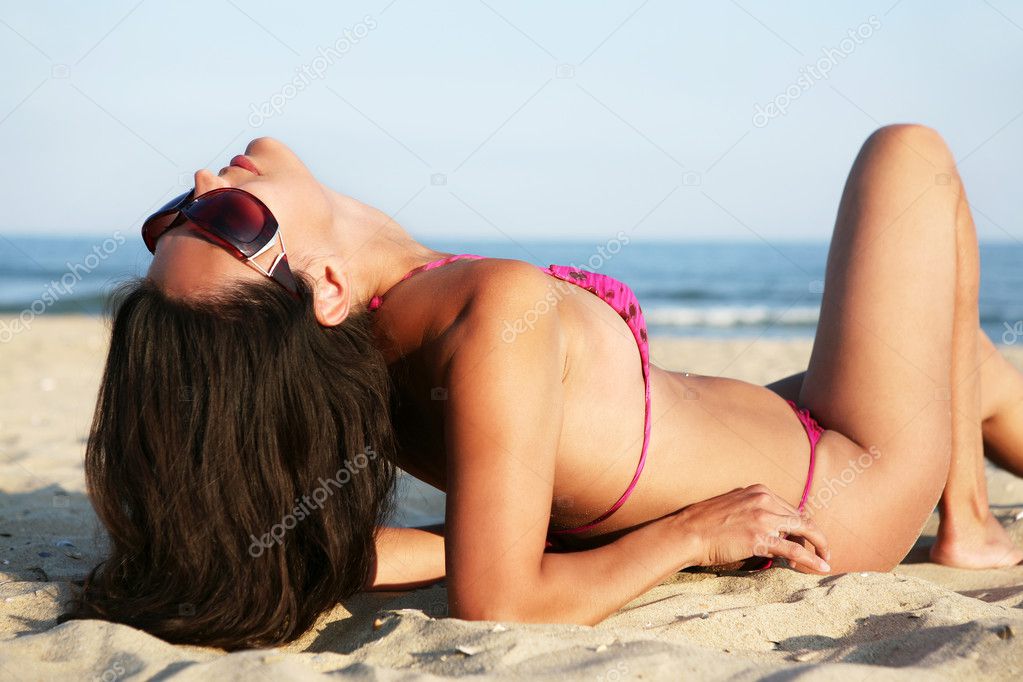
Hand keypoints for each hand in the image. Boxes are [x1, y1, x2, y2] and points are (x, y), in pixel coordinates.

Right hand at [672, 484, 830, 572]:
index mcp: (758, 491)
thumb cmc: (706, 523)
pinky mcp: (761, 538)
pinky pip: (795, 550)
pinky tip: (821, 567)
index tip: (806, 539)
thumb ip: (754, 512)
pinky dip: (812, 559)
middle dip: (815, 536)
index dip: (801, 526)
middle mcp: (764, 500)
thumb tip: (771, 531)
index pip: (790, 509)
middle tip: (823, 550)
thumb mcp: (734, 507)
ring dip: (819, 547)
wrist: (688, 532)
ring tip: (826, 560)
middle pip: (801, 519)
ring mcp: (763, 518)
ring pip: (804, 531)